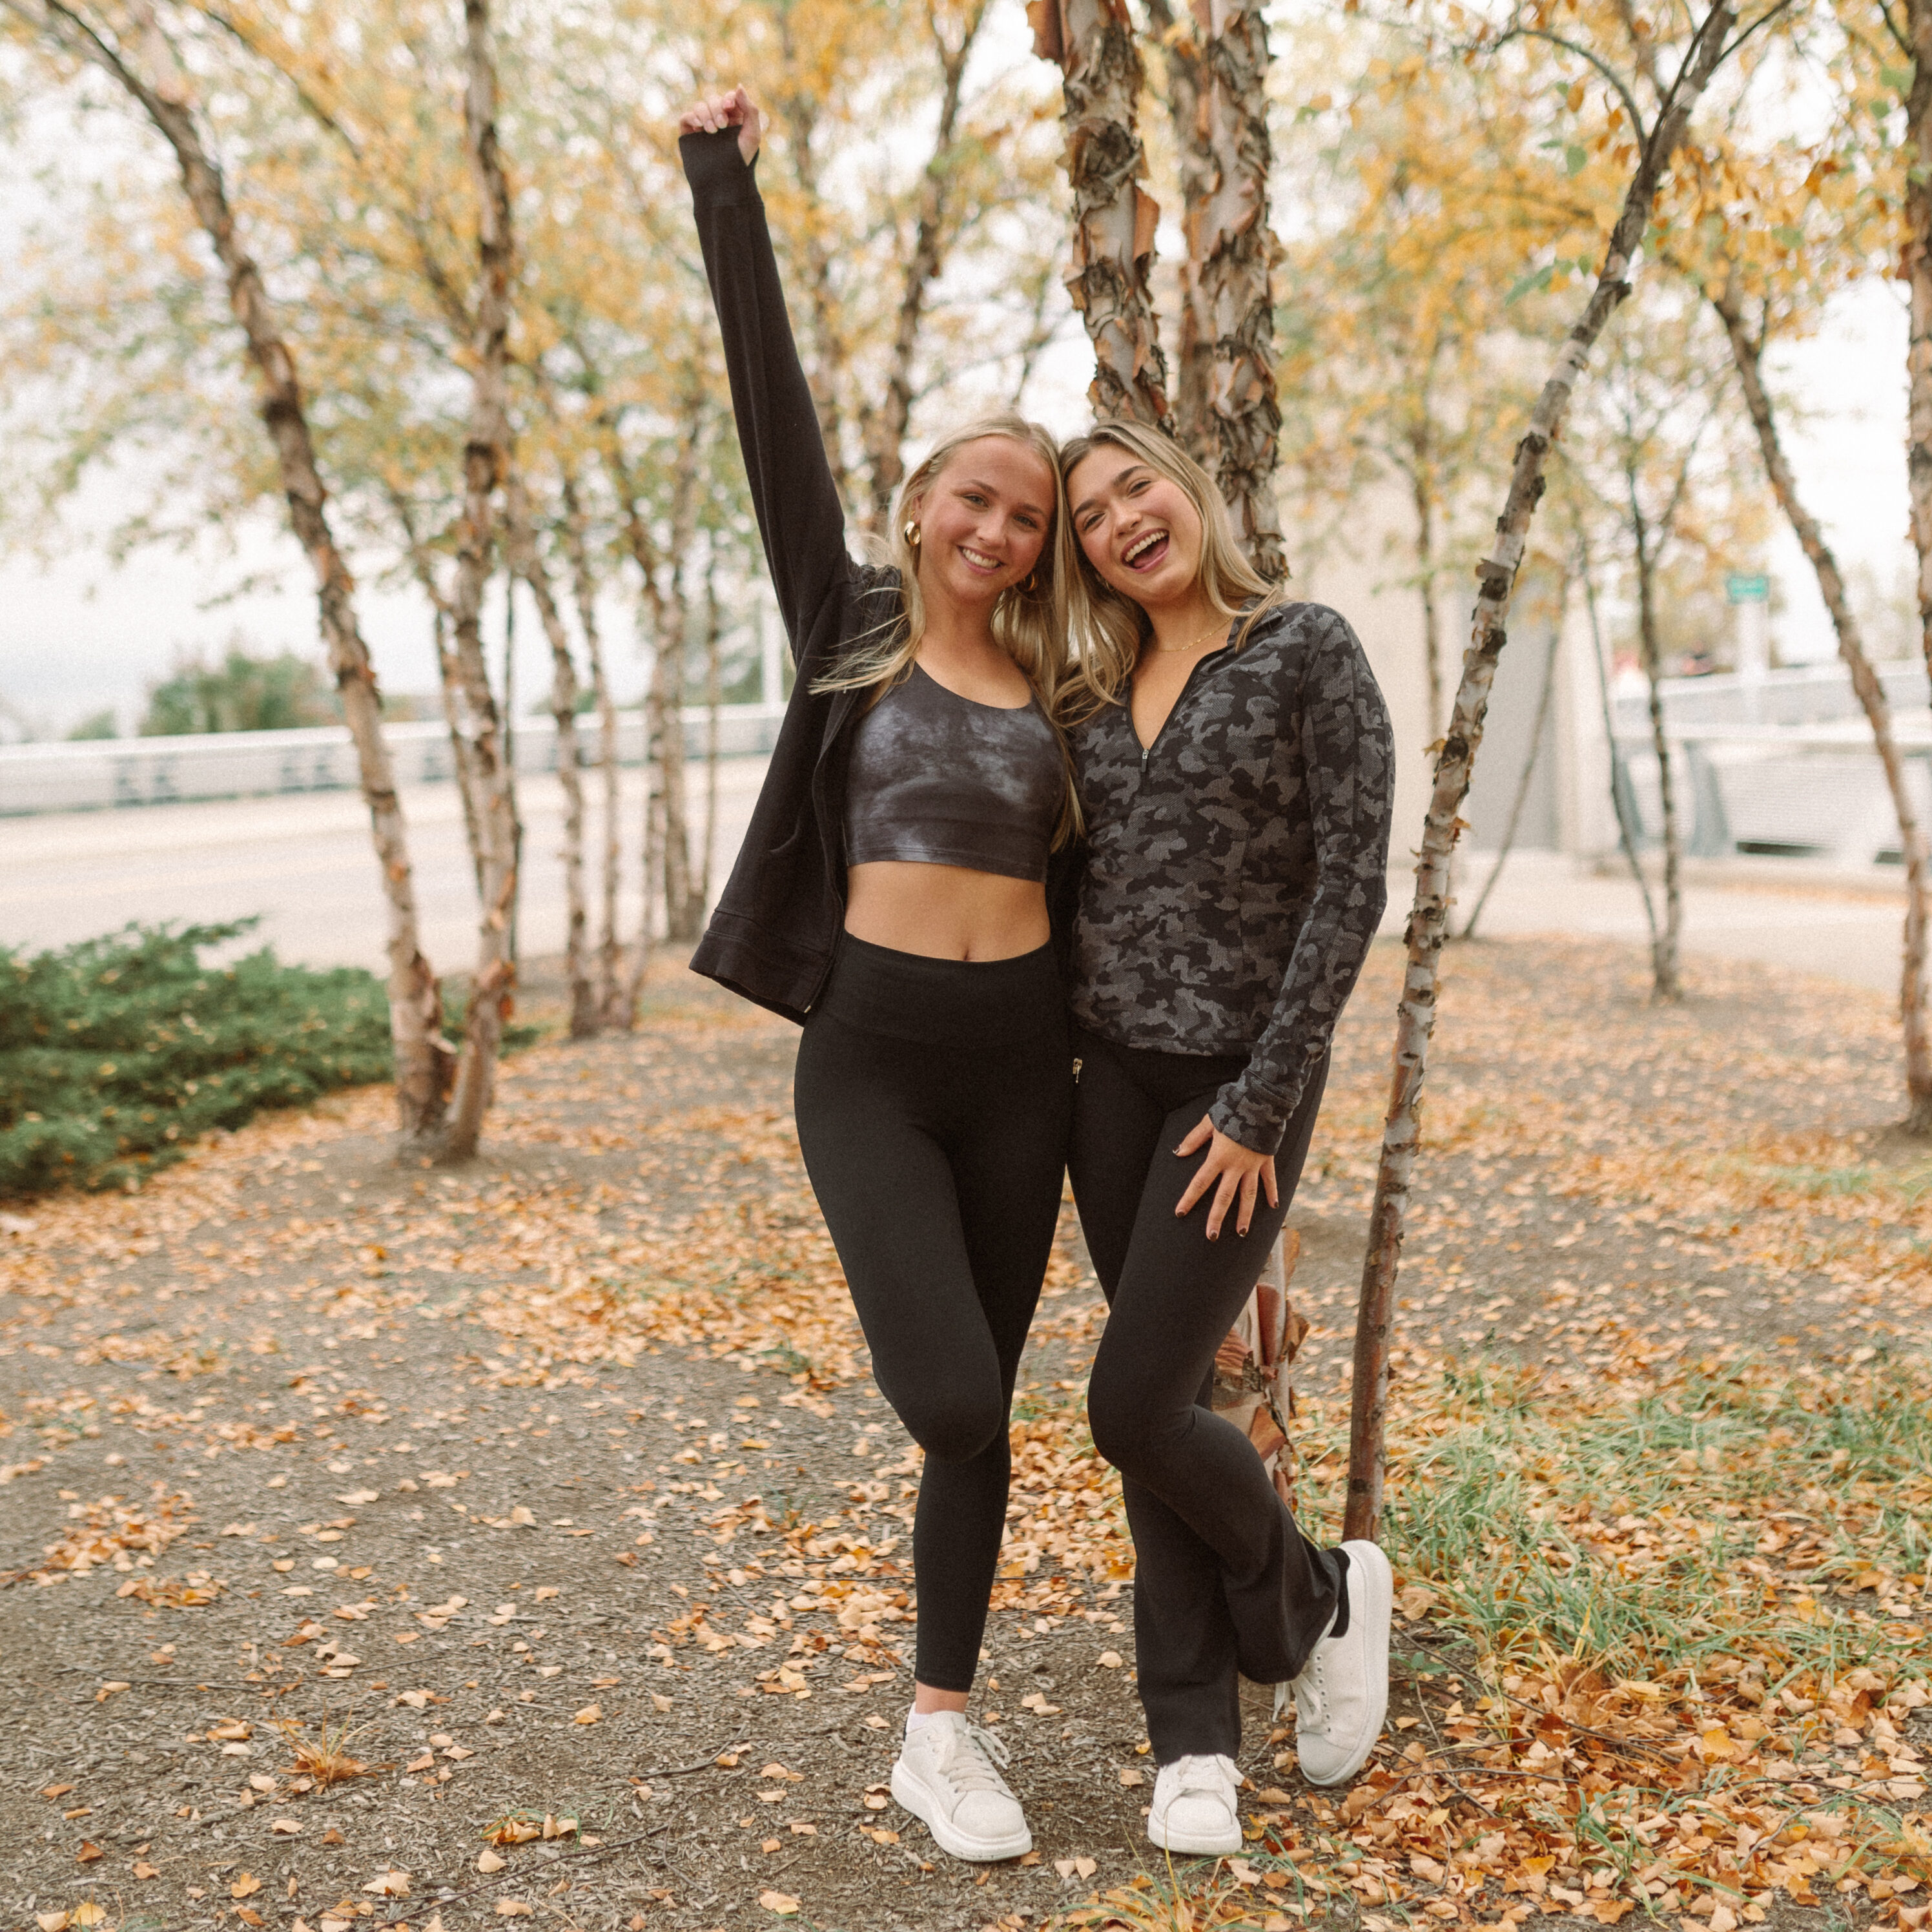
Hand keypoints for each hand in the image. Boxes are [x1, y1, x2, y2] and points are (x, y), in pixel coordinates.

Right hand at [679, 85, 760, 164]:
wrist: (724, 182)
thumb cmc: (741, 161)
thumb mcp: (752, 135)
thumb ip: (750, 109)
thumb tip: (738, 86)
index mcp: (734, 118)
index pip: (729, 98)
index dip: (728, 98)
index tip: (729, 107)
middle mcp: (717, 119)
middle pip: (714, 100)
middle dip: (717, 109)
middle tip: (722, 126)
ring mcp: (702, 126)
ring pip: (700, 106)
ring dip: (706, 114)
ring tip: (712, 131)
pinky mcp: (689, 133)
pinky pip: (686, 117)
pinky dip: (692, 117)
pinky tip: (699, 126)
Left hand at [1173, 1114, 1277, 1240]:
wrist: (1261, 1102)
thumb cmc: (1232, 1110)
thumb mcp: (1209, 1122)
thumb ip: (1194, 1139)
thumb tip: (1179, 1153)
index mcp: (1219, 1157)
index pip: (1200, 1182)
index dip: (1189, 1198)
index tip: (1180, 1213)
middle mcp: (1236, 1166)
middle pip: (1224, 1197)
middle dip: (1217, 1218)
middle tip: (1211, 1236)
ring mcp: (1253, 1165)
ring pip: (1248, 1195)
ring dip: (1245, 1214)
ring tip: (1241, 1232)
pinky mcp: (1267, 1160)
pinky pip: (1269, 1179)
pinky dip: (1272, 1192)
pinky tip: (1274, 1206)